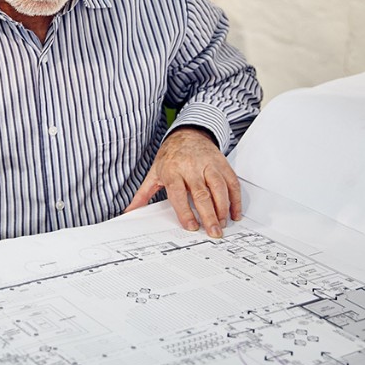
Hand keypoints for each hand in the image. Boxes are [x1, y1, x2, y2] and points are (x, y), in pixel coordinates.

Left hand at [125, 127, 241, 237]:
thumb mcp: (154, 173)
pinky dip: (235, 199)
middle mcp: (191, 167)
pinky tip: (234, 213)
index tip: (191, 226)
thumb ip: (143, 194)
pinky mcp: (222, 164)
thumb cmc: (170, 156)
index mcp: (172, 171)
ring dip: (223, 207)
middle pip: (201, 193)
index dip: (185, 211)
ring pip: (219, 187)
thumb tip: (129, 211)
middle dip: (208, 215)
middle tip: (213, 232)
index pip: (178, 193)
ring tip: (223, 223)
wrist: (187, 133)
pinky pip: (232, 182)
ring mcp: (208, 165)